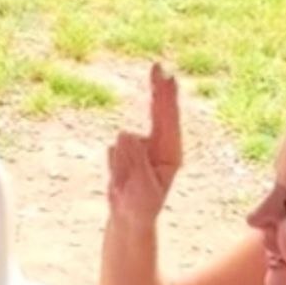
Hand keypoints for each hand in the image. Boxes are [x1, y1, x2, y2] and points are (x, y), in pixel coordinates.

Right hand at [107, 63, 180, 225]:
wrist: (128, 218)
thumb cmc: (141, 206)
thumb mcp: (140, 188)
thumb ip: (133, 160)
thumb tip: (124, 133)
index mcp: (171, 153)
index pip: (169, 120)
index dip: (167, 98)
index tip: (166, 77)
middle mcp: (160, 145)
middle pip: (159, 113)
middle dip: (158, 91)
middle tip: (158, 66)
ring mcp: (142, 146)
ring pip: (123, 141)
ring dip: (121, 163)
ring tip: (125, 185)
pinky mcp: (125, 150)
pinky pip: (113, 151)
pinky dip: (114, 166)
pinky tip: (119, 182)